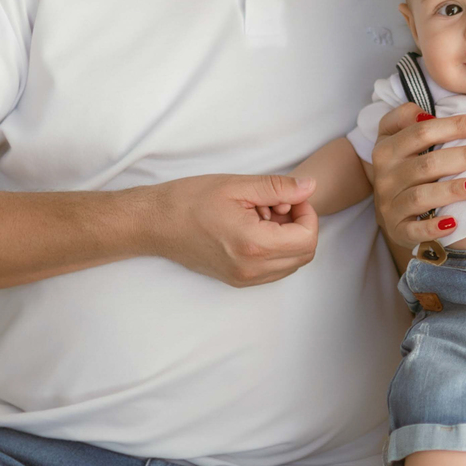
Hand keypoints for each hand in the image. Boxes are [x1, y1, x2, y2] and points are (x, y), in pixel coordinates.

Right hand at [142, 173, 318, 286]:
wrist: (155, 224)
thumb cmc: (190, 200)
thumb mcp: (237, 186)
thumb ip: (279, 187)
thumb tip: (310, 187)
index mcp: (253, 245)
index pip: (307, 238)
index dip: (307, 213)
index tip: (289, 197)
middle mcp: (252, 269)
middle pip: (303, 254)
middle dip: (300, 226)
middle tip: (278, 204)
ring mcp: (244, 278)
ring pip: (291, 264)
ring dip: (287, 238)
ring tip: (262, 216)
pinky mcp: (237, 280)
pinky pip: (273, 269)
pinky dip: (274, 249)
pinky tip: (254, 229)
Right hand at [370, 103, 465, 247]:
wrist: (391, 213)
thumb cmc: (404, 170)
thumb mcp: (399, 140)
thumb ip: (407, 119)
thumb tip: (427, 113)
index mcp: (386, 148)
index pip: (420, 131)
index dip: (453, 125)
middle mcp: (385, 176)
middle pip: (426, 163)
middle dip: (464, 156)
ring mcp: (389, 204)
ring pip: (421, 196)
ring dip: (453, 190)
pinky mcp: (396, 229)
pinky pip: (414, 230)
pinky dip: (433, 227)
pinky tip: (454, 223)